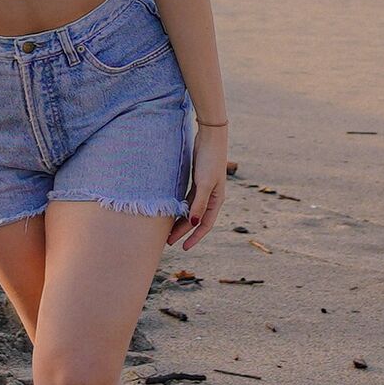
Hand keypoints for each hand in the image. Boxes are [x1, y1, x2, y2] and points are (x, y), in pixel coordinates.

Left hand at [169, 124, 228, 250]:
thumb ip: (199, 204)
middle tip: (169, 242)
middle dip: (183, 231)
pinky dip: (179, 207)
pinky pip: (187, 199)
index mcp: (217, 200)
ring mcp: (204, 189)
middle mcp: (211, 197)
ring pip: (190, 210)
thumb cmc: (209, 159)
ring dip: (180, 220)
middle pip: (196, 219)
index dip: (195, 237)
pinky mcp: (196, 180)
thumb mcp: (204, 183)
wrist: (209, 136)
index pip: (205, 225)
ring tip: (167, 230)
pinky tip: (170, 211)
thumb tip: (195, 224)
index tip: (183, 248)